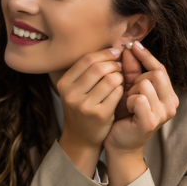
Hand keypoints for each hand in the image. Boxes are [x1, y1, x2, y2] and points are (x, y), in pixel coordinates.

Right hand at [56, 48, 123, 176]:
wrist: (81, 138)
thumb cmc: (82, 108)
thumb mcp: (76, 89)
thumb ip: (89, 70)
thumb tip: (114, 48)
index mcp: (64, 83)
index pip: (87, 59)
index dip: (105, 53)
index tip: (116, 53)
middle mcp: (71, 94)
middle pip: (99, 67)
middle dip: (114, 64)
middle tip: (120, 67)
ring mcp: (84, 105)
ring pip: (110, 79)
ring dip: (120, 76)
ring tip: (120, 79)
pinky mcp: (99, 114)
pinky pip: (117, 93)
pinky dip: (122, 89)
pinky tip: (120, 92)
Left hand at [105, 41, 178, 155]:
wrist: (119, 143)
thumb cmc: (124, 115)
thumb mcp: (129, 89)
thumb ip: (131, 70)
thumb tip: (129, 47)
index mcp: (169, 95)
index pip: (160, 68)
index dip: (146, 56)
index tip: (132, 44)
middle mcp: (171, 104)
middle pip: (155, 74)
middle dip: (136, 80)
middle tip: (128, 93)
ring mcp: (164, 114)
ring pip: (146, 85)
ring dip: (131, 92)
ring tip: (127, 103)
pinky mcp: (151, 122)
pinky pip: (139, 98)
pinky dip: (129, 101)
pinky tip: (127, 110)